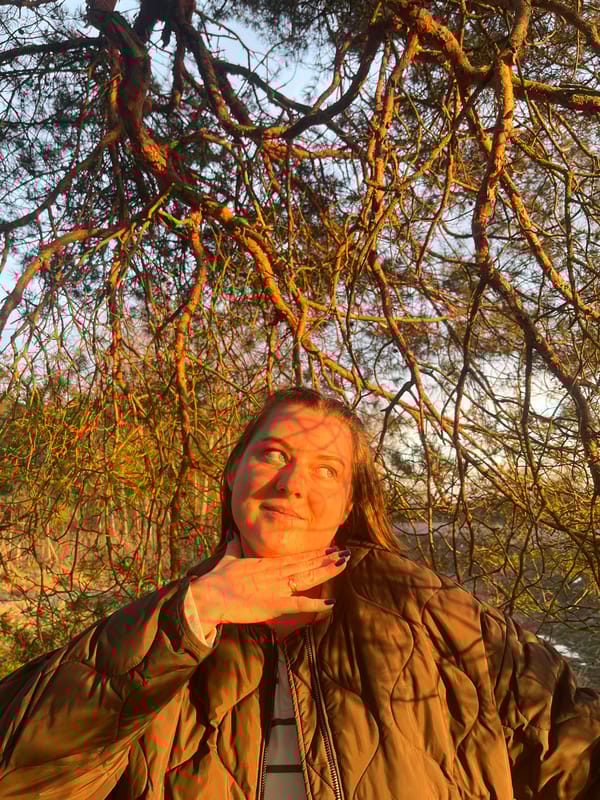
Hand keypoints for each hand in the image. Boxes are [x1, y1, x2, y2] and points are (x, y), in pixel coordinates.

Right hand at [190, 529, 349, 625]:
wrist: (209, 594)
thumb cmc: (217, 579)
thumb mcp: (228, 558)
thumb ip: (234, 546)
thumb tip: (232, 534)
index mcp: (268, 564)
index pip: (296, 557)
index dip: (315, 553)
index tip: (329, 548)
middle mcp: (276, 573)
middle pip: (307, 564)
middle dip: (327, 558)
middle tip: (346, 552)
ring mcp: (277, 588)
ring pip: (308, 577)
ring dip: (327, 571)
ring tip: (344, 563)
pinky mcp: (274, 605)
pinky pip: (299, 604)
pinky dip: (316, 604)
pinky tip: (331, 603)